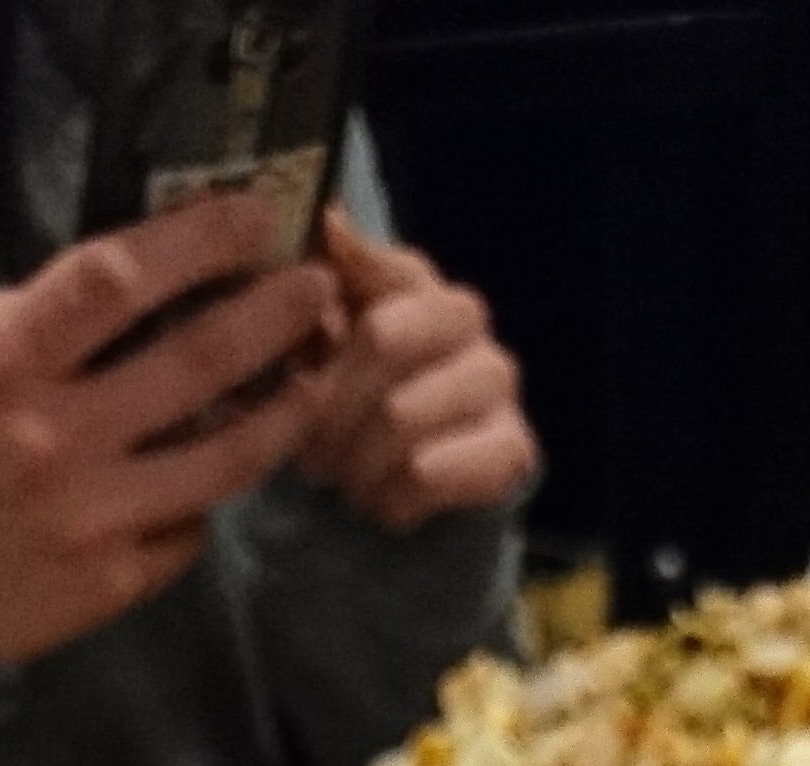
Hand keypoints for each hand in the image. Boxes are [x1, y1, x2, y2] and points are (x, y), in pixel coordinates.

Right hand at [0, 191, 342, 661]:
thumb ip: (39, 314)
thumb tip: (138, 283)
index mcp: (5, 359)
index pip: (116, 277)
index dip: (197, 240)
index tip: (253, 217)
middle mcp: (57, 436)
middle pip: (195, 362)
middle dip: (272, 316)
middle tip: (318, 291)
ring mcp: (92, 516)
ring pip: (222, 459)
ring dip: (283, 413)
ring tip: (314, 380)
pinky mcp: (112, 581)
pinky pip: (189, 530)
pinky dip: (207, 499)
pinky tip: (222, 473)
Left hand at [295, 211, 534, 531]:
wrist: (425, 481)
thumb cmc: (364, 404)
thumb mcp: (327, 343)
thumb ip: (323, 285)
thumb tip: (329, 219)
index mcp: (417, 281)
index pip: (373, 273)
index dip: (324, 331)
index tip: (297, 370)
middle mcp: (467, 319)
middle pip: (381, 340)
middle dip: (330, 407)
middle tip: (309, 454)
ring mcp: (497, 382)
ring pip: (400, 415)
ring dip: (355, 463)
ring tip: (344, 482)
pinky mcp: (513, 449)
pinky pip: (427, 473)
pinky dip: (390, 500)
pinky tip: (384, 503)